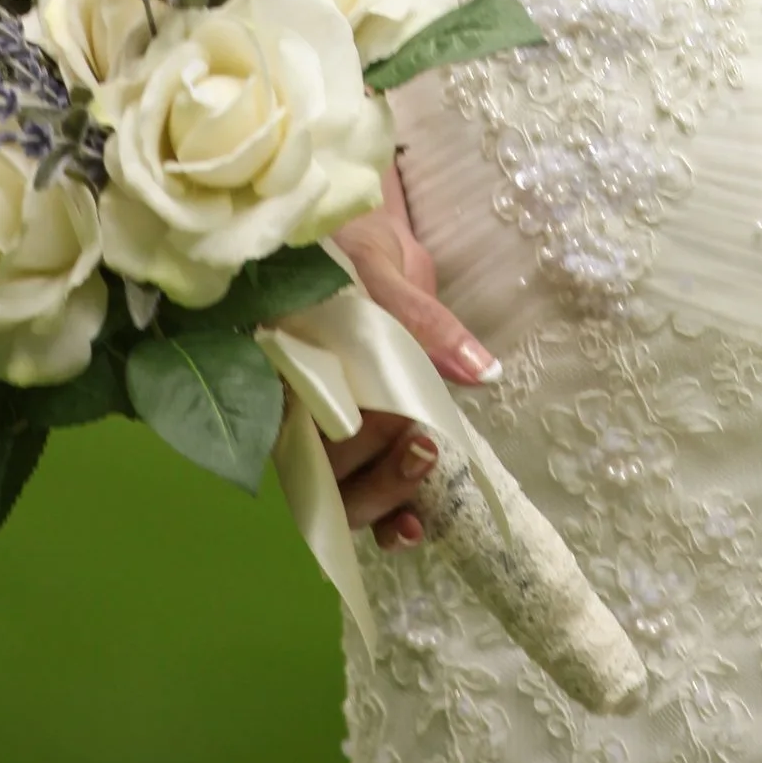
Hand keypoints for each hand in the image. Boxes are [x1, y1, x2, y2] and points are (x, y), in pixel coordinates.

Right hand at [325, 173, 499, 545]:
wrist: (356, 235)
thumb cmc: (348, 247)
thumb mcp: (379, 269)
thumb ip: (420, 320)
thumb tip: (479, 372)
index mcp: (282, 365)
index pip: (297, 428)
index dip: (337, 447)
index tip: (388, 427)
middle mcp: (295, 408)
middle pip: (322, 473)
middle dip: (374, 474)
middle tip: (423, 445)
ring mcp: (326, 431)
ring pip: (342, 493)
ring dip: (386, 496)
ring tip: (428, 467)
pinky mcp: (360, 444)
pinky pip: (365, 494)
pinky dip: (390, 519)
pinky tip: (416, 527)